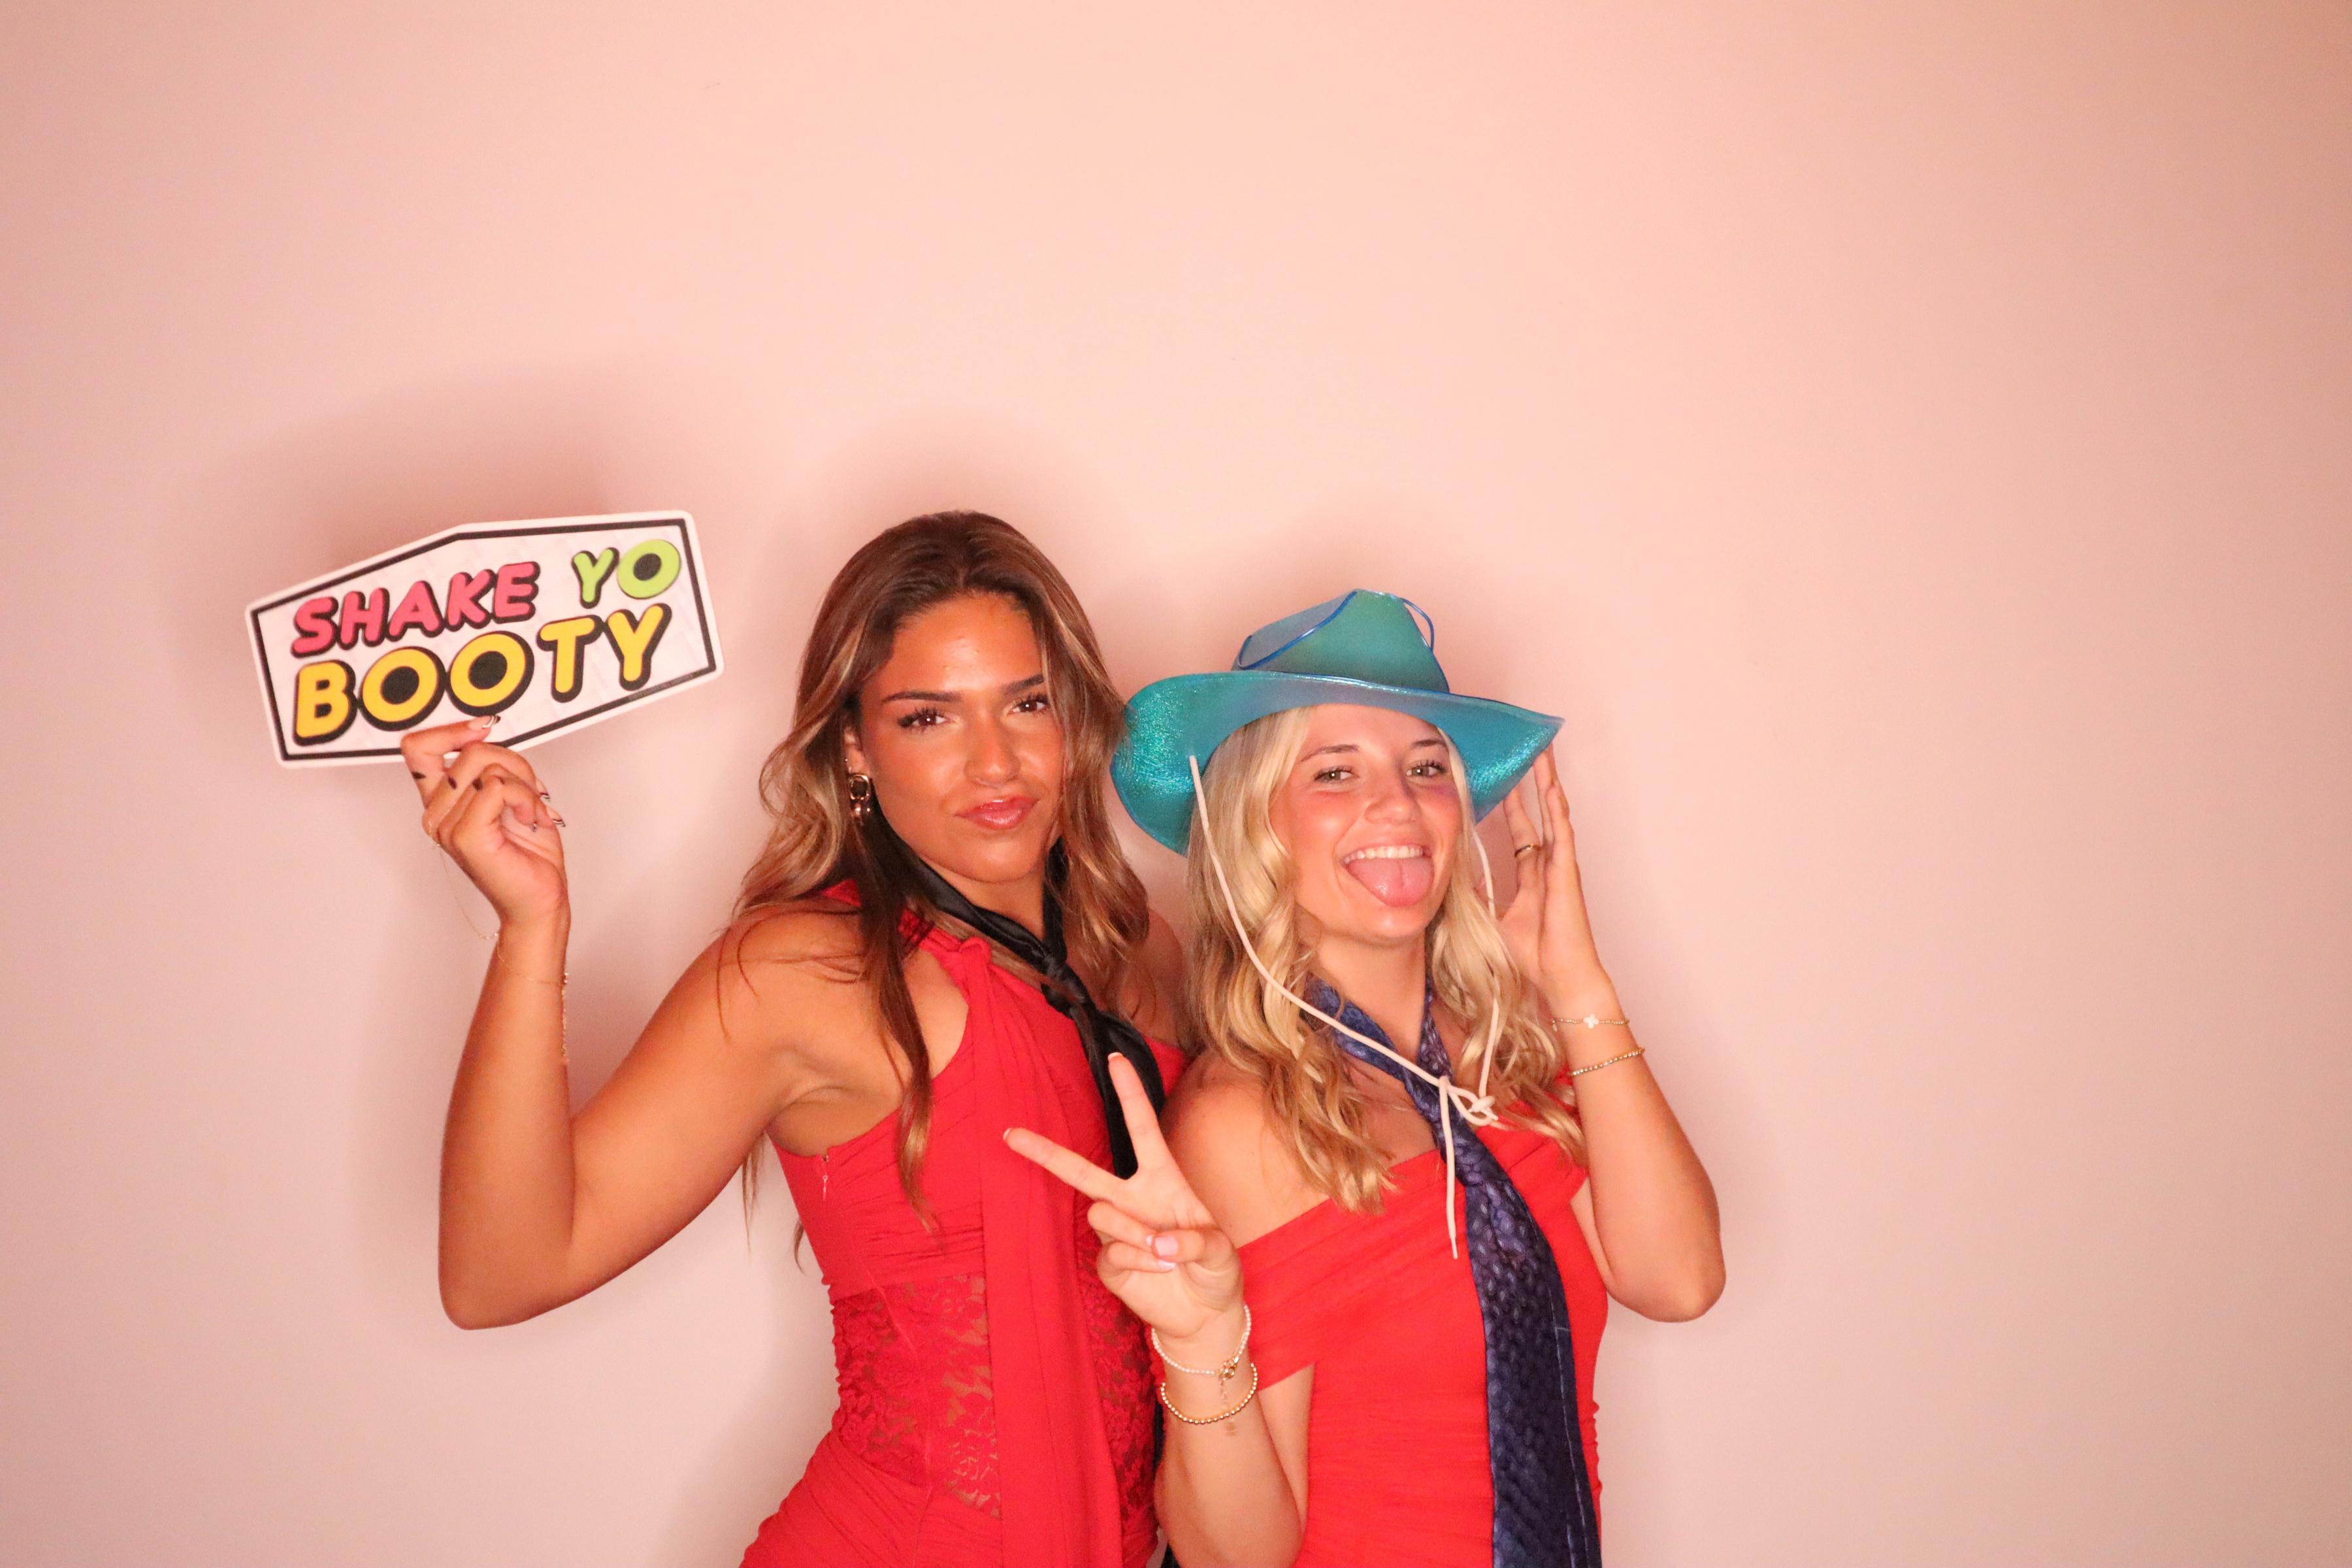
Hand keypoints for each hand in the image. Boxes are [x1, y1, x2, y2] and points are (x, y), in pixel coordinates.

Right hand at [401, 717, 567, 927]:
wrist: (540, 898)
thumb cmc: (528, 852)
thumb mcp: (512, 793)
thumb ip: (492, 765)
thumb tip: (482, 731)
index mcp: (440, 802)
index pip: (418, 749)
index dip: (450, 730)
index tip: (482, 730)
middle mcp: (436, 814)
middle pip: (471, 751)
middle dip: (514, 764)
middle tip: (529, 794)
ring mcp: (447, 827)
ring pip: (490, 767)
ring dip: (525, 784)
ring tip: (530, 812)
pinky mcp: (466, 837)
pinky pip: (498, 787)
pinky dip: (526, 797)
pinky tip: (531, 818)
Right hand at [1005, 1056, 1243, 1356]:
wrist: (1204, 1314)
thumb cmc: (1216, 1270)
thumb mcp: (1221, 1251)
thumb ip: (1194, 1241)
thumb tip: (1158, 1240)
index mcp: (1163, 1180)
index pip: (1143, 1129)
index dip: (1130, 1094)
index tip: (1116, 1058)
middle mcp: (1133, 1199)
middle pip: (1083, 1170)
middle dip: (1046, 1152)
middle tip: (1011, 1133)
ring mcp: (1117, 1231)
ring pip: (1102, 1213)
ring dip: (1133, 1232)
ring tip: (1164, 1253)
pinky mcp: (1108, 1263)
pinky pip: (1112, 1252)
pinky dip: (1139, 1261)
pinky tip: (1159, 1271)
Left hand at [1497, 749, 1612, 1006]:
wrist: (1558, 975)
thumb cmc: (1532, 954)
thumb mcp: (1493, 918)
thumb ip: (1478, 898)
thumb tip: (1454, 884)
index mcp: (1532, 874)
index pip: (1521, 829)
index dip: (1512, 805)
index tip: (1505, 780)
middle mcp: (1547, 863)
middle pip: (1539, 812)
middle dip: (1533, 782)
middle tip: (1530, 751)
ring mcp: (1559, 864)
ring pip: (1553, 813)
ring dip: (1548, 783)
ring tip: (1544, 754)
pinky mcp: (1567, 871)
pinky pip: (1562, 832)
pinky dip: (1557, 808)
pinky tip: (1552, 787)